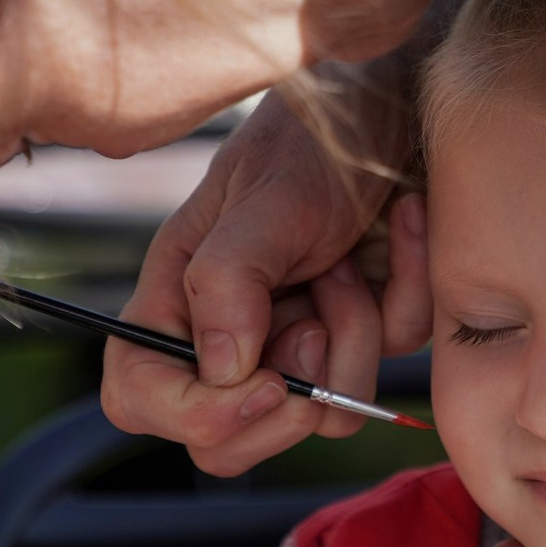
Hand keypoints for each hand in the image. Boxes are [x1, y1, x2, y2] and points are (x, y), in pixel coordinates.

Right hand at [101, 80, 431, 477]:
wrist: (402, 103)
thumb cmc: (316, 137)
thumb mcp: (265, 199)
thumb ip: (228, 281)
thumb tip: (221, 370)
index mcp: (179, 301)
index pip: (140, 397)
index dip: (193, 415)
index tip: (261, 388)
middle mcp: (233, 334)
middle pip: (229, 443)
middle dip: (286, 403)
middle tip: (314, 334)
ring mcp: (301, 342)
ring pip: (324, 415)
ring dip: (353, 333)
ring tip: (348, 259)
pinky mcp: (363, 336)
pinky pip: (387, 362)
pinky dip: (404, 299)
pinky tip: (400, 229)